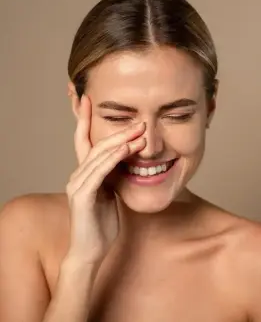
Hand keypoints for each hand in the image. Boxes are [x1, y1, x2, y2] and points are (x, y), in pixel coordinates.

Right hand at [65, 95, 145, 263]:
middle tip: (138, 121)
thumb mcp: (109, 194)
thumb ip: (112, 177)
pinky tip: (126, 150)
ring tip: (139, 132)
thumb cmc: (101, 224)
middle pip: (96, 144)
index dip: (85, 120)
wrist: (91, 250)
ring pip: (98, 155)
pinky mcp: (82, 196)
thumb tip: (124, 161)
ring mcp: (78, 184)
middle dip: (118, 131)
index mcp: (85, 174)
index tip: (89, 100)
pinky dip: (113, 159)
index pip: (84, 141)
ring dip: (120, 142)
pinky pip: (99, 172)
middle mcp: (78, 175)